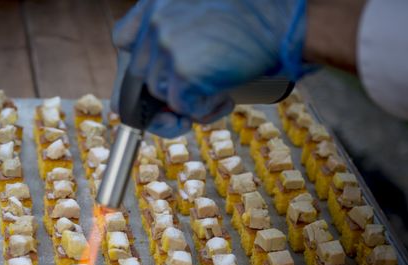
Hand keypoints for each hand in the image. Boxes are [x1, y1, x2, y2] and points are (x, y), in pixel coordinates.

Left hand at [111, 0, 307, 136]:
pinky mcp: (184, 73)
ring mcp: (167, 47)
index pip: (123, 39)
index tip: (152, 81)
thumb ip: (177, 28)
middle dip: (167, 92)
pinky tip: (227, 97)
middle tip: (193, 100)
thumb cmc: (256, 15)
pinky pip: (183, 108)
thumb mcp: (204, 9)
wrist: (284, 21)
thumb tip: (161, 78)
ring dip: (191, 102)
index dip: (138, 66)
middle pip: (143, 74)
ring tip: (224, 88)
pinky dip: (205, 111)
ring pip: (163, 94)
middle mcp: (156, 22)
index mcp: (156, 2)